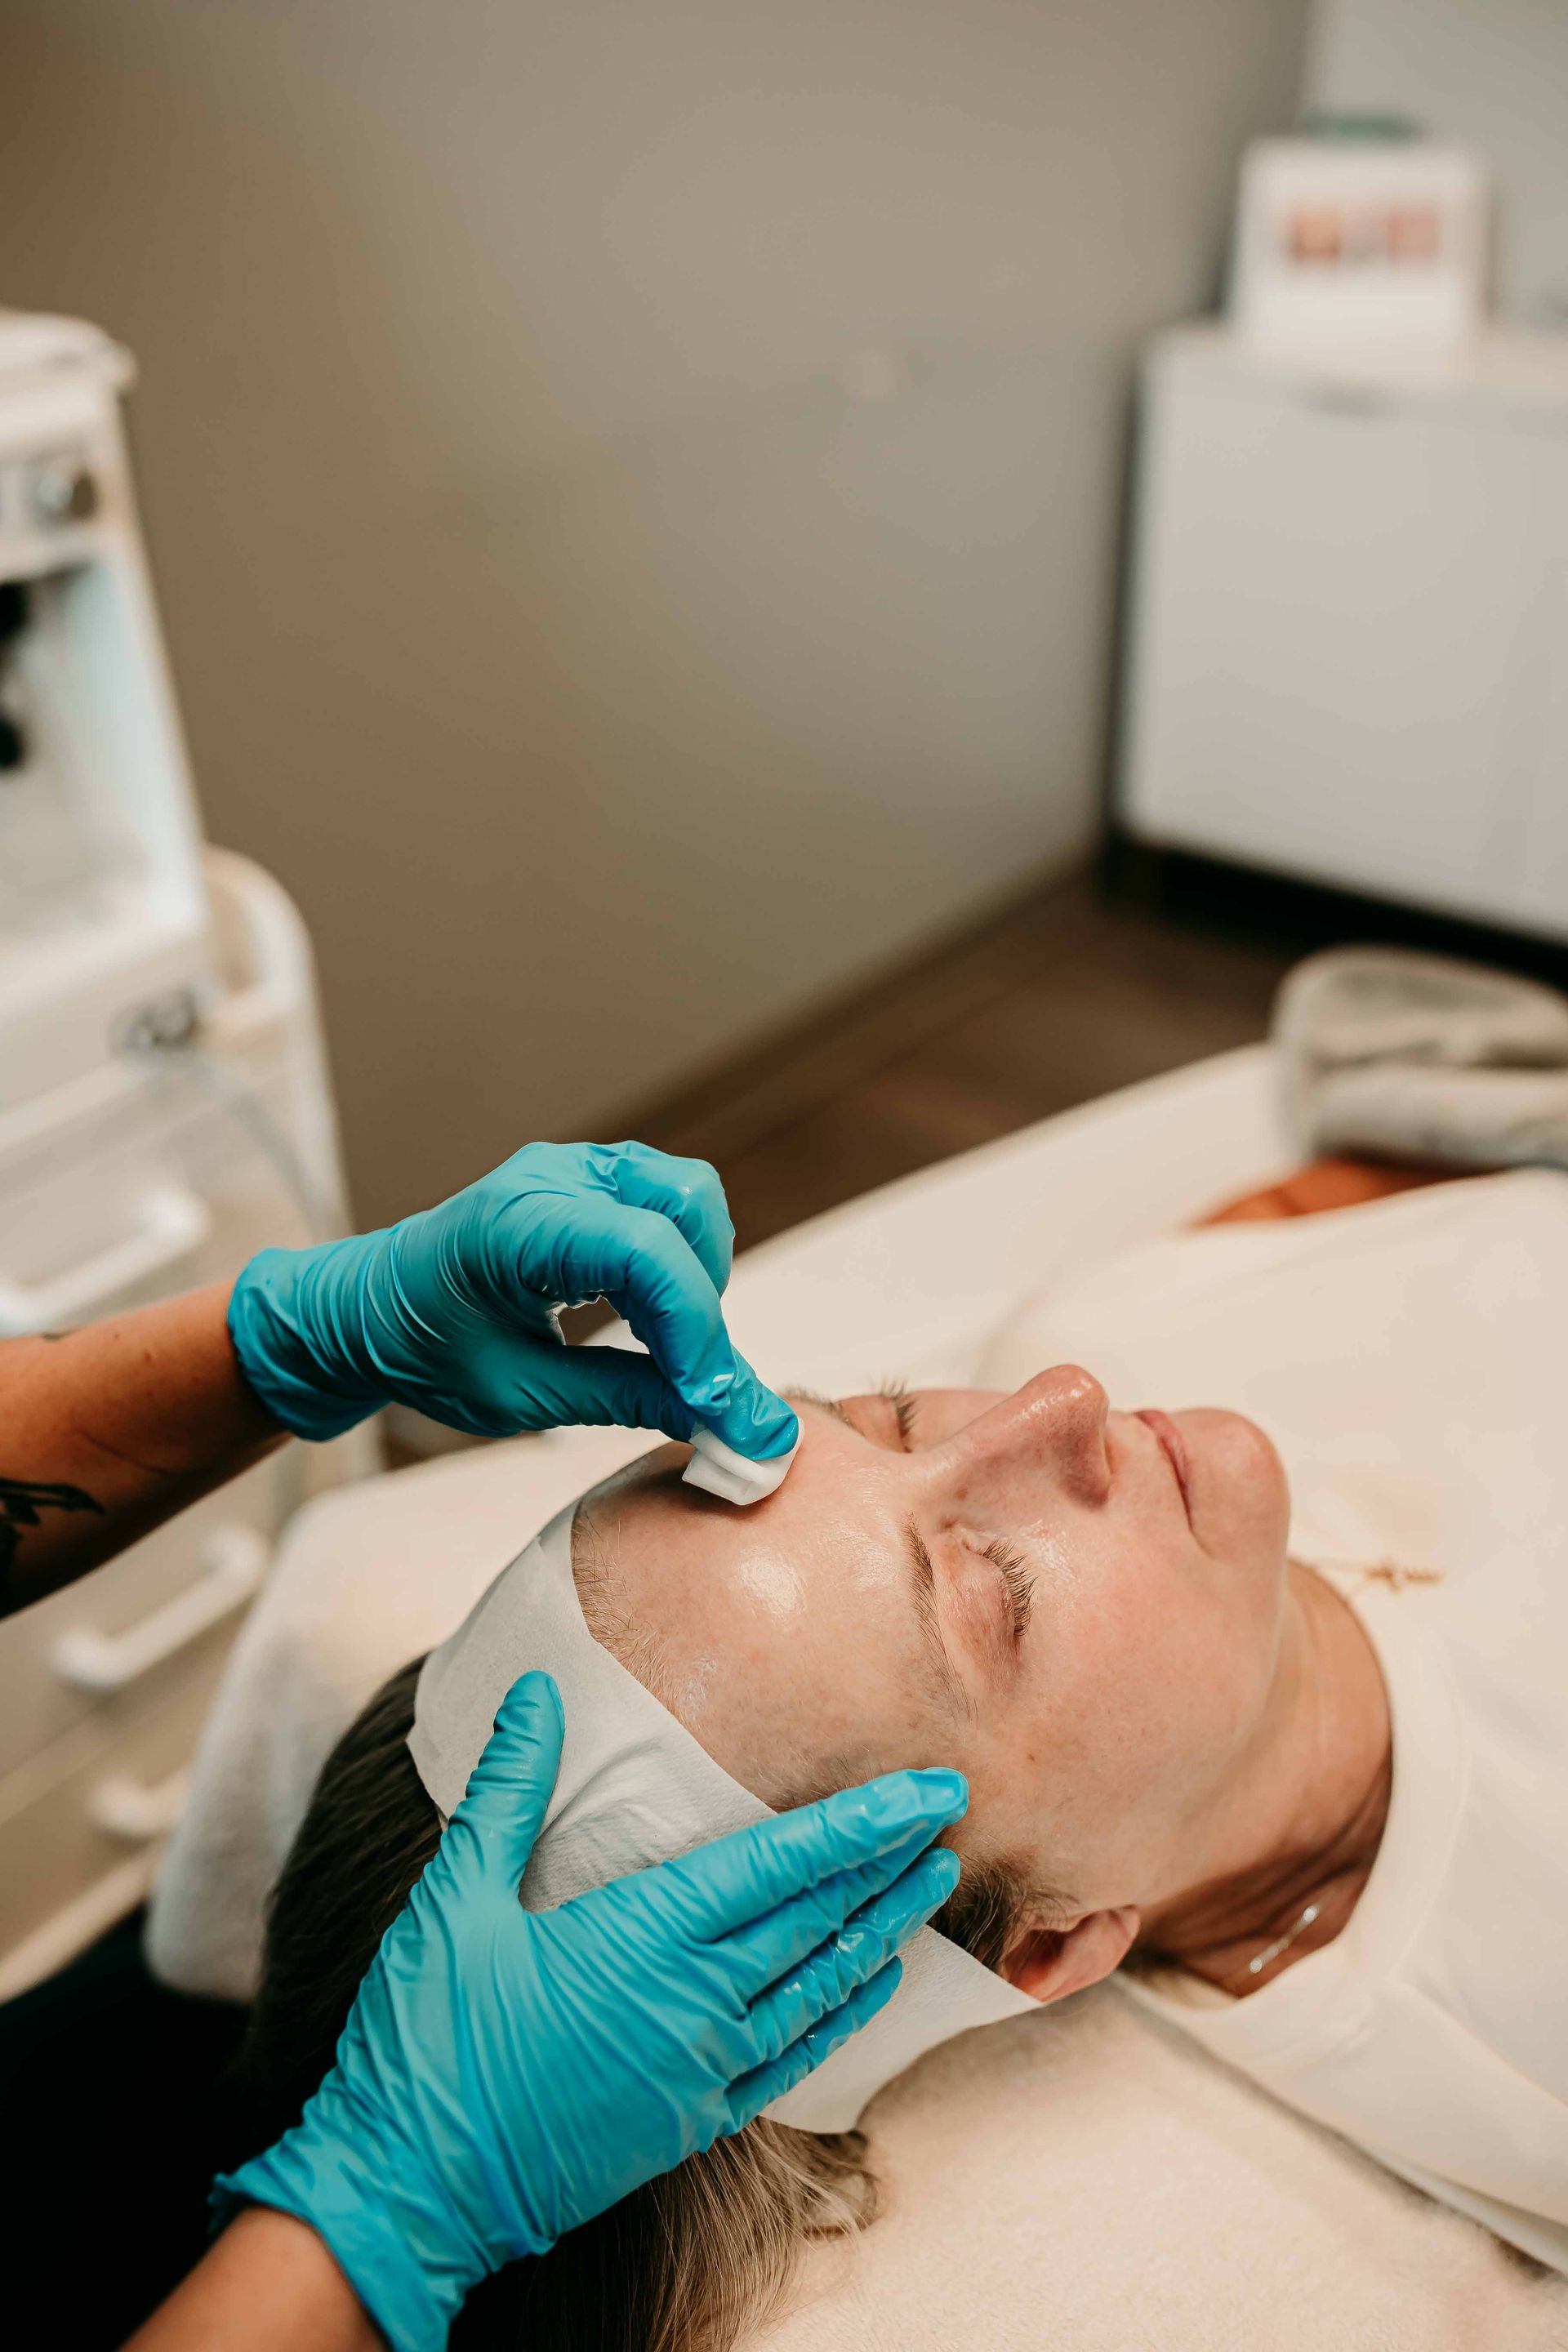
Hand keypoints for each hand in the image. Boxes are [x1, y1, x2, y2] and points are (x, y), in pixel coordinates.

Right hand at [216, 1675, 964, 2351]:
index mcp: (641, 1939)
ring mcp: (700, 2069)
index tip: (926, 1790)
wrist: (410, 2192)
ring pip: (819, 1988)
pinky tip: (867, 1985)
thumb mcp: (453, 1900)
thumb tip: (535, 1696)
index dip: (860, 1823)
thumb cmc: (426, 2042)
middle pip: (819, 1919)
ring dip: (881, 1932)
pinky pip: (792, 2058)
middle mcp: (692, 2003)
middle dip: (890, 1862)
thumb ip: (507, 1792)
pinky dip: (841, 2012)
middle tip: (950, 1814)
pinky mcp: (691, 2120)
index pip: (780, 1866)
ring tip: (931, 1884)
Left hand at [227, 1139, 797, 1454]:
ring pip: (689, 1195)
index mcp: (514, 1225)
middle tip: (689, 1377)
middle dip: (703, 1299)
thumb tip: (725, 1424)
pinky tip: (649, 1317)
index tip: (715, 1401)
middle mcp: (552, 1176)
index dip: (695, 1328)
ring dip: (699, 1274)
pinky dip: (681, 1260)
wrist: (369, 1309)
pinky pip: (670, 1201)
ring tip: (666, 1347)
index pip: (644, 1251)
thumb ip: (625, 1400)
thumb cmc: (426, 1350)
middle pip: (685, 1204)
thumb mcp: (519, 1396)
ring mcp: (575, 1167)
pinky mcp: (592, 1177)